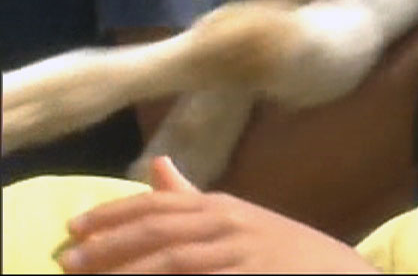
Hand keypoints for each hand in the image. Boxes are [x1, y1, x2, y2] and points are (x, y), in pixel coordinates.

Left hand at [56, 157, 377, 273]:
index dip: (112, 215)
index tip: (74, 228)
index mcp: (221, 206)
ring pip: (173, 260)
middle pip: (158, 231)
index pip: (157, 205)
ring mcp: (240, 253)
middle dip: (109, 245)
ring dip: (128, 271)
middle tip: (69, 260)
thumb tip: (159, 165)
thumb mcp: (237, 218)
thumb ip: (192, 197)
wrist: (335, 273)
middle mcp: (229, 224)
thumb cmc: (280, 249)